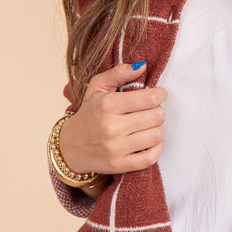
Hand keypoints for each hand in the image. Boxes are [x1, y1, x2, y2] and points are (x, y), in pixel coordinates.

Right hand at [59, 62, 166, 176]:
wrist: (70, 147)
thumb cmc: (89, 113)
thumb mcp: (97, 88)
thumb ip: (118, 73)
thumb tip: (142, 66)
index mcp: (108, 105)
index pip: (150, 98)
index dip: (160, 94)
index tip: (158, 94)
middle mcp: (112, 127)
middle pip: (157, 116)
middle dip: (158, 111)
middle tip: (151, 110)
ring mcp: (116, 148)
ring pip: (157, 135)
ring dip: (157, 128)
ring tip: (148, 125)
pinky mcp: (120, 165)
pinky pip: (151, 157)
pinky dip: (157, 148)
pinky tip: (150, 141)